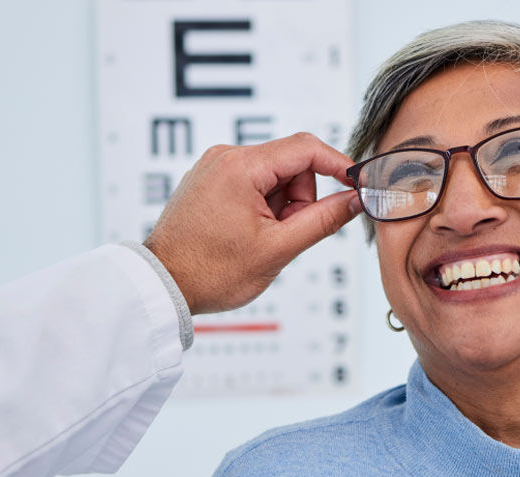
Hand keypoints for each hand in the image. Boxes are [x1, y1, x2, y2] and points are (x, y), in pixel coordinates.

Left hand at [144, 132, 361, 314]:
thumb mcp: (277, 249)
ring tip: (259, 239)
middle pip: (290, 164)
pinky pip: (251, 185)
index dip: (338, 165)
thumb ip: (323, 220)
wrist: (163, 285)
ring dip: (280, 207)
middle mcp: (224, 157)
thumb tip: (354, 200)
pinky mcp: (209, 181)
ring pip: (272, 177)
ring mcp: (214, 168)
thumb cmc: (209, 271)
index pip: (306, 148)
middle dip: (300, 200)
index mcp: (241, 167)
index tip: (356, 185)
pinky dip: (261, 208)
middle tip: (284, 235)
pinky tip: (246, 234)